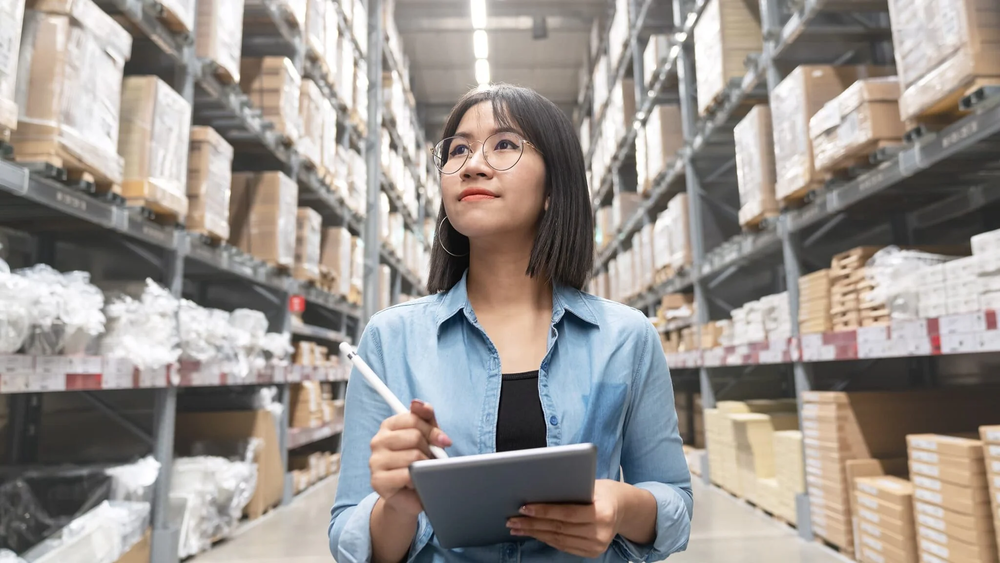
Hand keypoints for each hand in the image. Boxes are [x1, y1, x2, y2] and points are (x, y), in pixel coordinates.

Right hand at [369, 400, 451, 516]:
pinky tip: (416, 483)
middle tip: (430, 460)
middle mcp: (377, 441)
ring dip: (425, 466)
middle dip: (430, 449)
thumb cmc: (420, 463)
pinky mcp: (378, 481)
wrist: (411, 497)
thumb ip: (425, 417)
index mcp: (388, 426)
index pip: (413, 418)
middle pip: (414, 436)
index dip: (432, 430)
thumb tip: (417, 403)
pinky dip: (418, 480)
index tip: (443, 441)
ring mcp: (375, 461)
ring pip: (413, 456)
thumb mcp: (427, 436)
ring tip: (422, 471)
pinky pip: (407, 475)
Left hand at [506, 479, 624, 557]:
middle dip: (532, 524)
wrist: (624, 508)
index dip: (544, 511)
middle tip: (512, 519)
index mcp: (602, 513)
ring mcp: (597, 546)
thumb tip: (537, 491)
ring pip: (559, 540)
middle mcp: (601, 532)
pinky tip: (533, 533)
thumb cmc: (603, 491)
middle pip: (559, 529)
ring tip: (517, 527)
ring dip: (535, 534)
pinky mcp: (593, 552)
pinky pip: (564, 547)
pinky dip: (546, 539)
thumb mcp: (591, 485)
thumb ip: (570, 490)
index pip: (567, 514)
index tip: (524, 507)